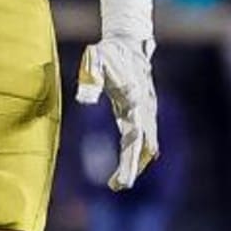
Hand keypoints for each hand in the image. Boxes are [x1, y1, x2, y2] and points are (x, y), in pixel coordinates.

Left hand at [76, 36, 158, 190]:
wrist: (129, 44)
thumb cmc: (108, 52)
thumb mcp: (94, 59)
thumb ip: (90, 77)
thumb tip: (83, 101)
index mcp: (134, 103)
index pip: (134, 140)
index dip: (130, 163)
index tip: (122, 182)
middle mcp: (145, 111)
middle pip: (143, 147)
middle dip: (132, 168)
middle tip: (117, 187)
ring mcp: (147, 111)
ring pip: (147, 144)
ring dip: (136, 162)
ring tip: (117, 181)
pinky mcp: (144, 111)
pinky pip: (146, 137)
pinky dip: (139, 152)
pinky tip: (130, 163)